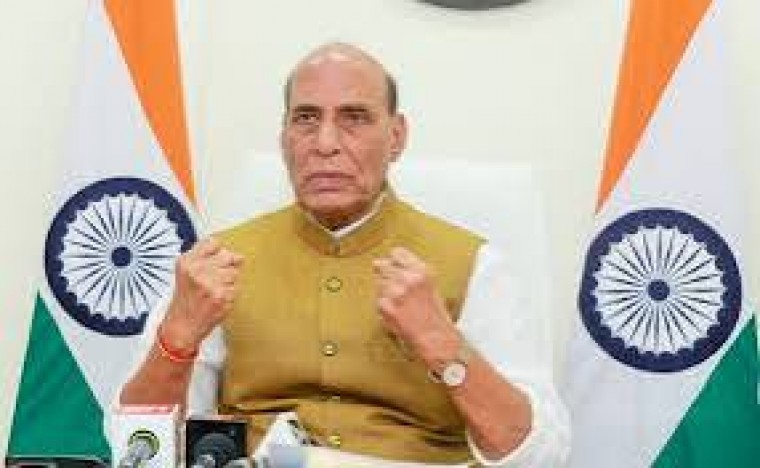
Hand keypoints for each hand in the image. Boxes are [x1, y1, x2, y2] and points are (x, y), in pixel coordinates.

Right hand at [161, 237, 243, 352]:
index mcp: (187, 263)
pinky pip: (236, 288)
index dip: (218, 251)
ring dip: (229, 281)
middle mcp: (197, 271)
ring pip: (234, 273)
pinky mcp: (222, 297)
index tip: (215, 258)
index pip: (213, 243)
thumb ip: (202, 256)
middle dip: (226, 266)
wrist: (182, 326)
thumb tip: (231, 252)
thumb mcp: (184, 272)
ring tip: (214, 291)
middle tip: (216, 279)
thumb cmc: (184, 300)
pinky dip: (230, 294)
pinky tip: (218, 300)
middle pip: (228, 257)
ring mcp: (211, 284)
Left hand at [373, 247, 458, 363]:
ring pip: (378, 283)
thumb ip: (411, 272)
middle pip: (383, 266)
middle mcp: (407, 278)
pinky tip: (396, 312)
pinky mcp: (385, 306)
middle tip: (395, 288)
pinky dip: (383, 306)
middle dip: (386, 275)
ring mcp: (394, 292)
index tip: (393, 265)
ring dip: (384, 291)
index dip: (394, 260)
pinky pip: (377, 300)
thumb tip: (387, 263)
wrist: (435, 339)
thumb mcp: (430, 285)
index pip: (397, 253)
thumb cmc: (436, 316)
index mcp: (422, 271)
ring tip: (399, 303)